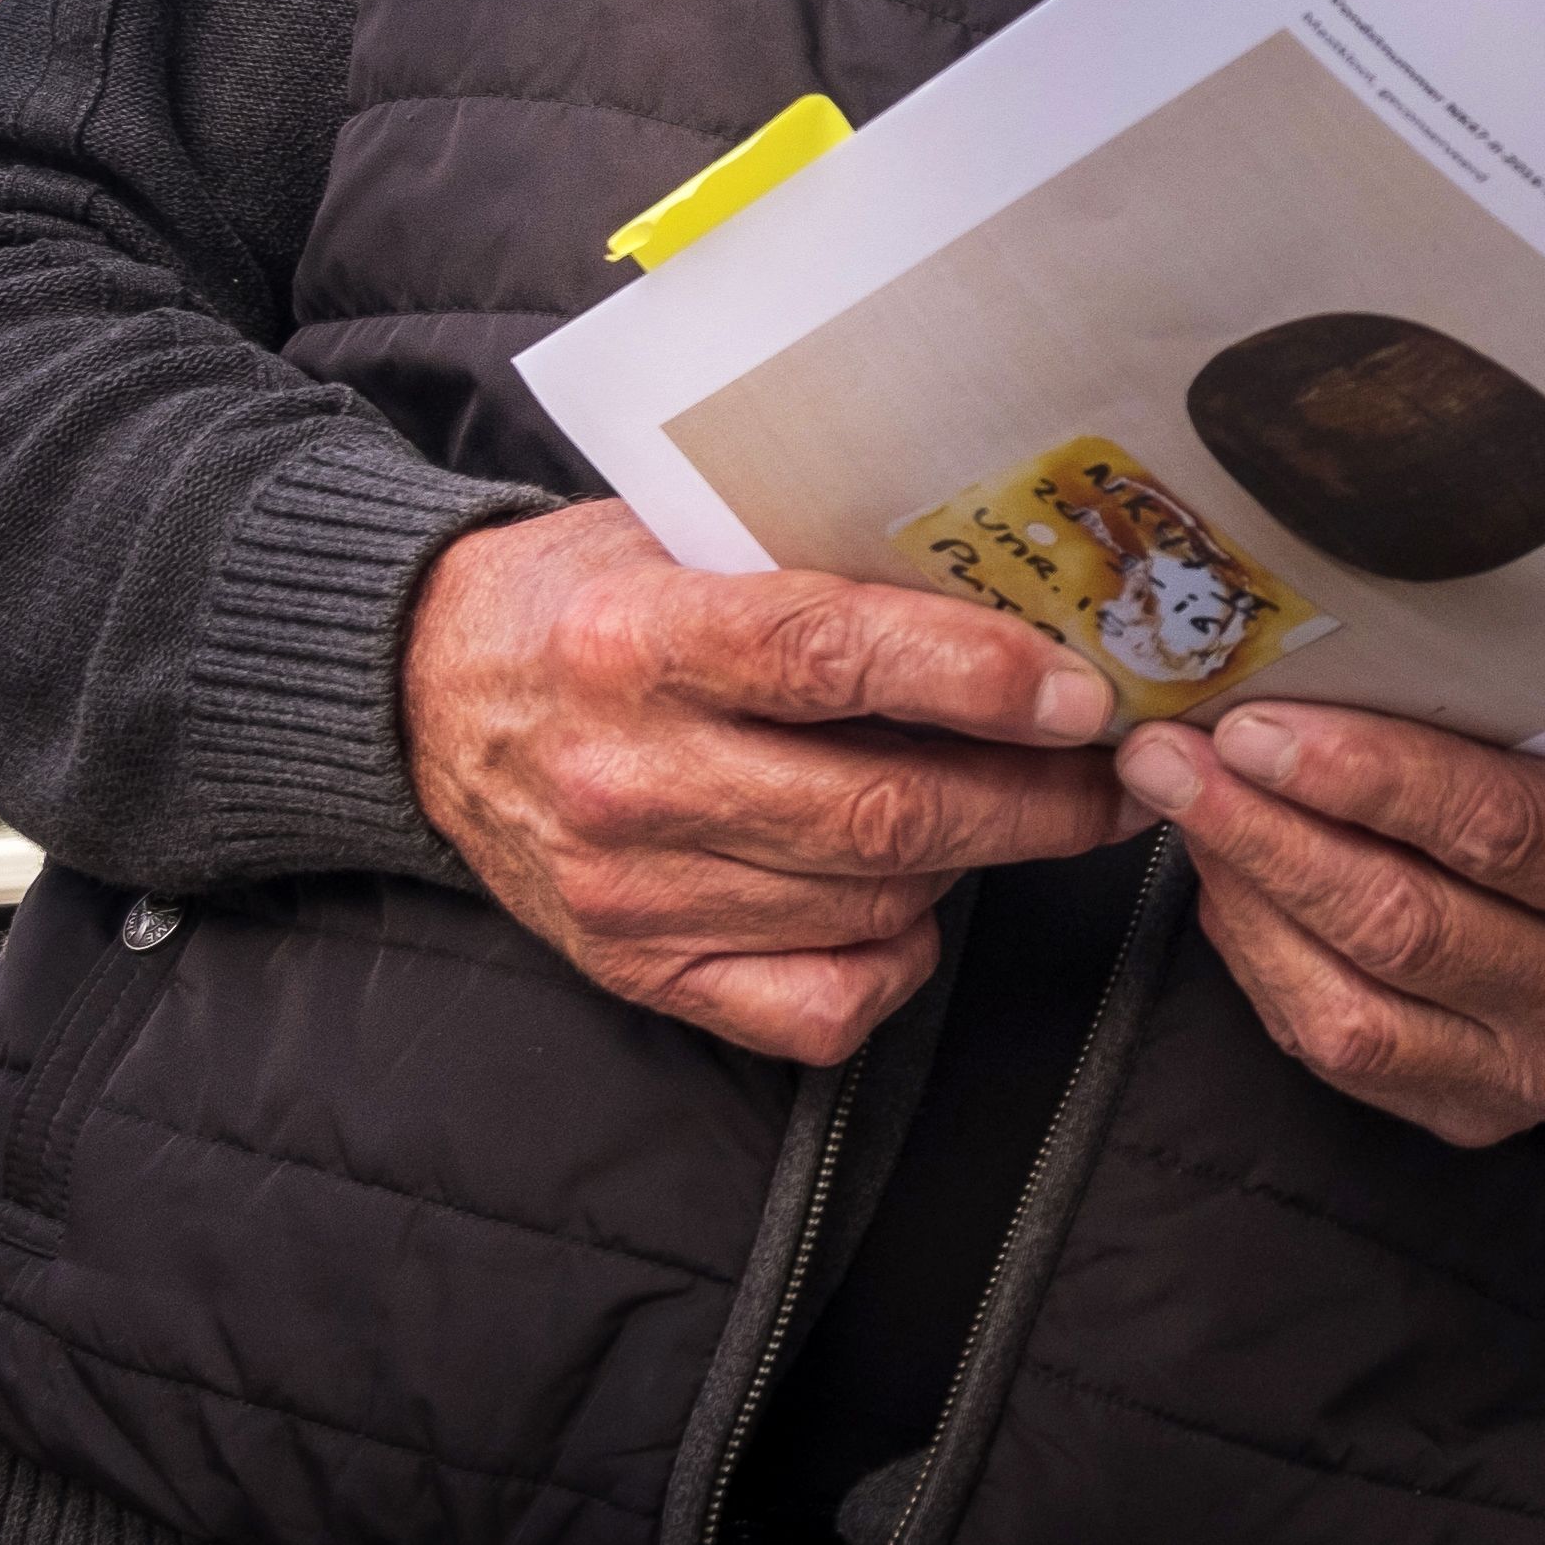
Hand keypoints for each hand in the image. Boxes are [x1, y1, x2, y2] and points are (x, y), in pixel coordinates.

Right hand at [404, 501, 1134, 1062]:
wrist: (424, 695)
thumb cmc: (585, 601)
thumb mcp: (679, 538)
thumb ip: (819, 566)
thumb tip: (1020, 597)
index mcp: (637, 639)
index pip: (832, 659)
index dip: (978, 679)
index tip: (1083, 690)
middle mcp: (627, 776)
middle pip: (880, 812)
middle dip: (1036, 799)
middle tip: (1121, 770)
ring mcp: (629, 891)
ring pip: (871, 907)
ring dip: (979, 863)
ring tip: (1031, 810)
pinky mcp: (637, 971)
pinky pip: (819, 1006)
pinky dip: (895, 962)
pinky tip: (910, 903)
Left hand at [1117, 703, 1544, 1145]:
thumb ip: (1485, 720)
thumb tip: (1311, 669)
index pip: (1494, 828)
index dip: (1366, 777)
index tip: (1258, 727)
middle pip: (1400, 924)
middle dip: (1266, 834)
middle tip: (1173, 760)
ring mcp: (1524, 1071)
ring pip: (1346, 1007)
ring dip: (1245, 901)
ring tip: (1185, 811)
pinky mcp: (1463, 1113)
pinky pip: (1329, 1051)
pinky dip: (1261, 959)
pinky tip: (1229, 884)